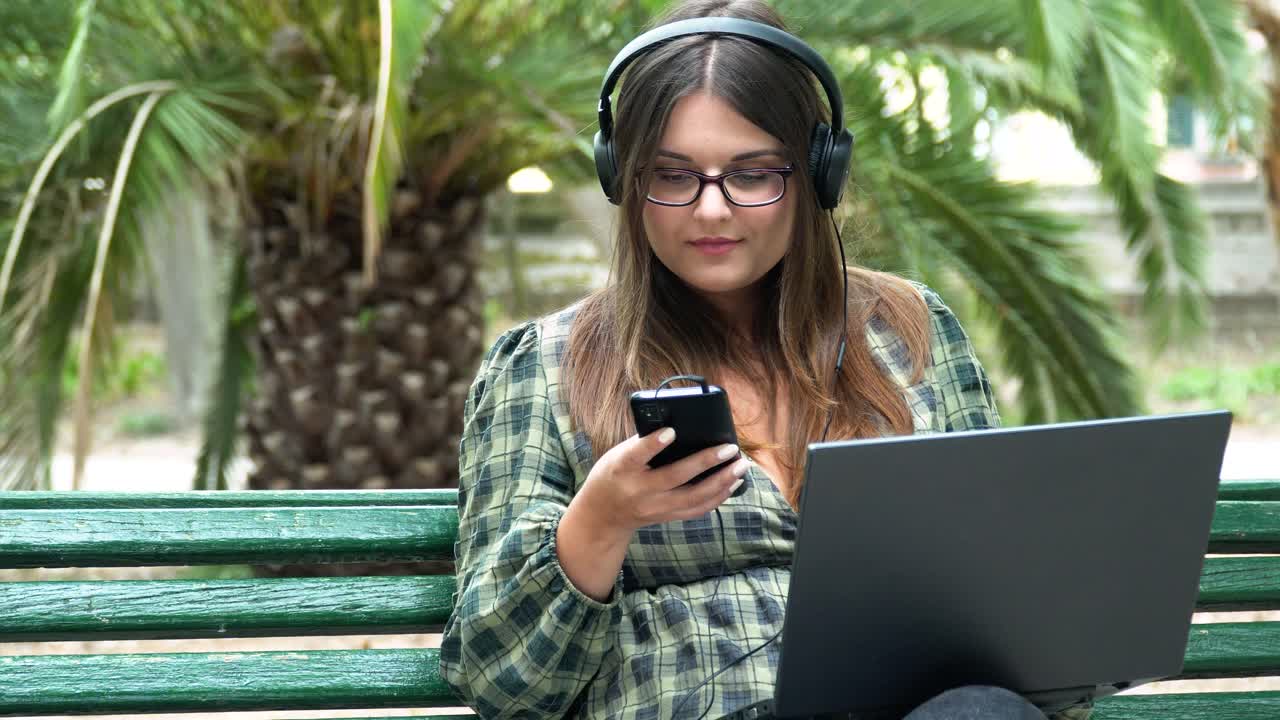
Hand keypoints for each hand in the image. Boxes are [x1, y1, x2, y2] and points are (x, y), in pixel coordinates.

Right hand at [574, 429, 749, 536]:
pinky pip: (697, 510)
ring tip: (740, 466)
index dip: (654, 444)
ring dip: (721, 482)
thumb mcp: (618, 455)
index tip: (671, 431)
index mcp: (622, 468)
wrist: (602, 514)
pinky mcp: (666, 517)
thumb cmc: (614, 473)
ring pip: (693, 498)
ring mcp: (654, 508)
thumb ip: (644, 442)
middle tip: (729, 449)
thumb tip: (682, 426)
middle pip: (675, 477)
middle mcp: (639, 491)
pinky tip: (733, 483)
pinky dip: (718, 497)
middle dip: (706, 462)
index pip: (637, 455)